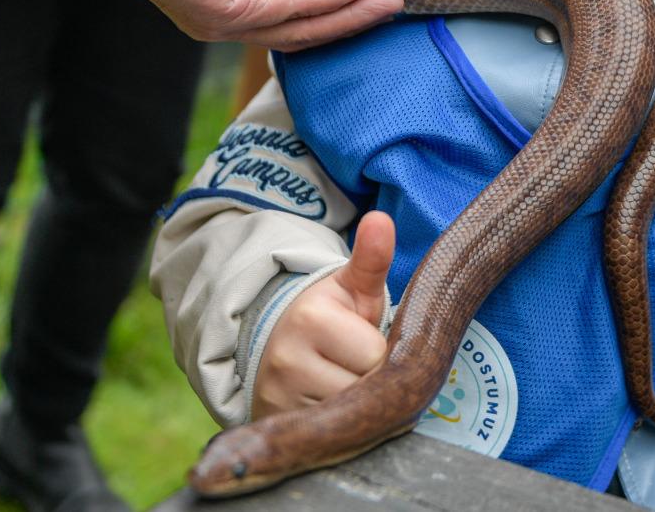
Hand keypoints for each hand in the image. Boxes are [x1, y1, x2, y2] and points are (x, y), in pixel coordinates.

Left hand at [74, 0, 402, 47]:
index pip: (289, 13)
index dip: (334, 7)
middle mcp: (223, 18)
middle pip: (301, 31)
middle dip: (351, 20)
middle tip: (396, 7)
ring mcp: (219, 22)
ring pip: (298, 29)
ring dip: (347, 16)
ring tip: (387, 2)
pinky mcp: (216, 13)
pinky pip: (283, 11)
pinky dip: (324, 2)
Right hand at [252, 212, 395, 417]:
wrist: (276, 341)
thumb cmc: (329, 315)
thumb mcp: (352, 287)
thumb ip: (372, 258)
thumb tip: (381, 219)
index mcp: (312, 318)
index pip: (375, 357)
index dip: (378, 355)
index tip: (362, 343)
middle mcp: (288, 358)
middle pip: (361, 389)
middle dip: (366, 381)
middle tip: (350, 363)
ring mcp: (277, 394)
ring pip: (343, 414)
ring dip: (349, 405)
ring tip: (336, 379)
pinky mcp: (272, 420)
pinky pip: (321, 433)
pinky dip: (329, 424)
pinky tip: (323, 401)